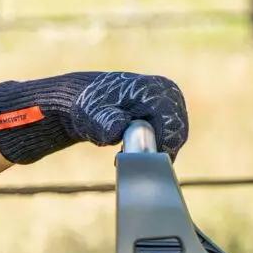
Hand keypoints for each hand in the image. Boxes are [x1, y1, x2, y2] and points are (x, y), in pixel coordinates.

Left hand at [0, 71, 188, 163]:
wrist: (76, 102)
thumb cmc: (84, 109)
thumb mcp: (93, 117)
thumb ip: (107, 123)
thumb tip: (118, 128)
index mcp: (160, 91)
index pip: (174, 132)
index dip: (156, 151)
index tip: (128, 160)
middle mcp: (168, 93)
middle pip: (175, 136)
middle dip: (152, 151)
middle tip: (120, 159)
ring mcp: (166, 101)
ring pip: (169, 138)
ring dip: (149, 150)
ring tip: (119, 155)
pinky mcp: (160, 110)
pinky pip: (163, 136)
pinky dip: (148, 146)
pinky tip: (124, 150)